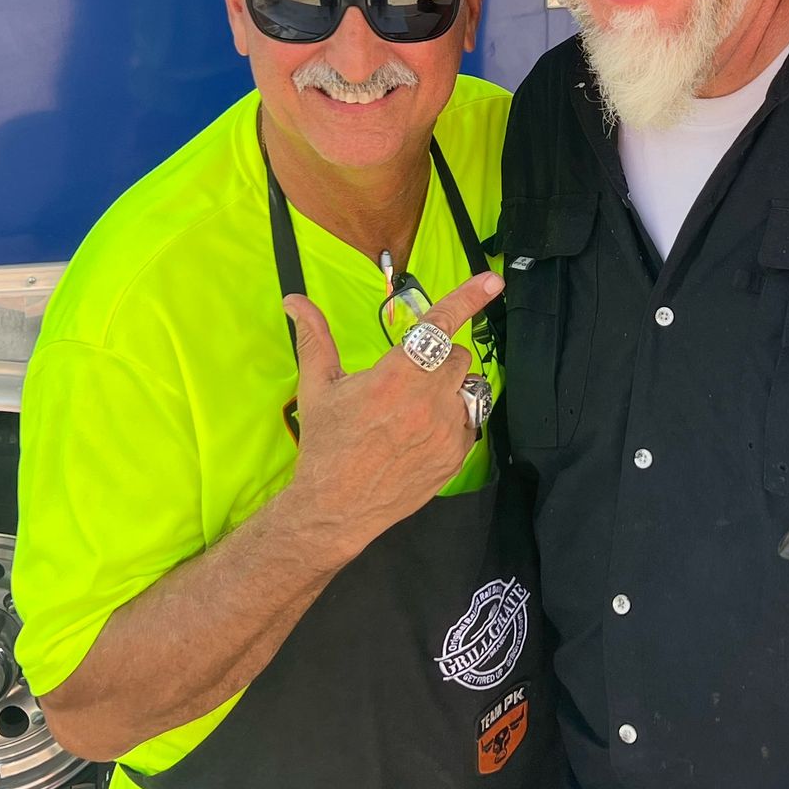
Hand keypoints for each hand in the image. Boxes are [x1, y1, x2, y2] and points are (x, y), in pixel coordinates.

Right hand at [282, 272, 503, 563]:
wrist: (337, 507)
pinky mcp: (458, 455)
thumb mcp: (318, 388)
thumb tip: (295, 300)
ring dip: (447, 388)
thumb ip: (314, 338)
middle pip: (456, 356)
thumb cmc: (326, 444)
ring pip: (467, 387)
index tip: (493, 281)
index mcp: (395, 376)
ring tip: (415, 410)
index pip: (439, 326)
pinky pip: (471, 419)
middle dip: (438, 358)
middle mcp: (427, 400)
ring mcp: (447, 430)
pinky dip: (454, 418)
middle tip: (409, 378)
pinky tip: (424, 433)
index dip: (468, 299)